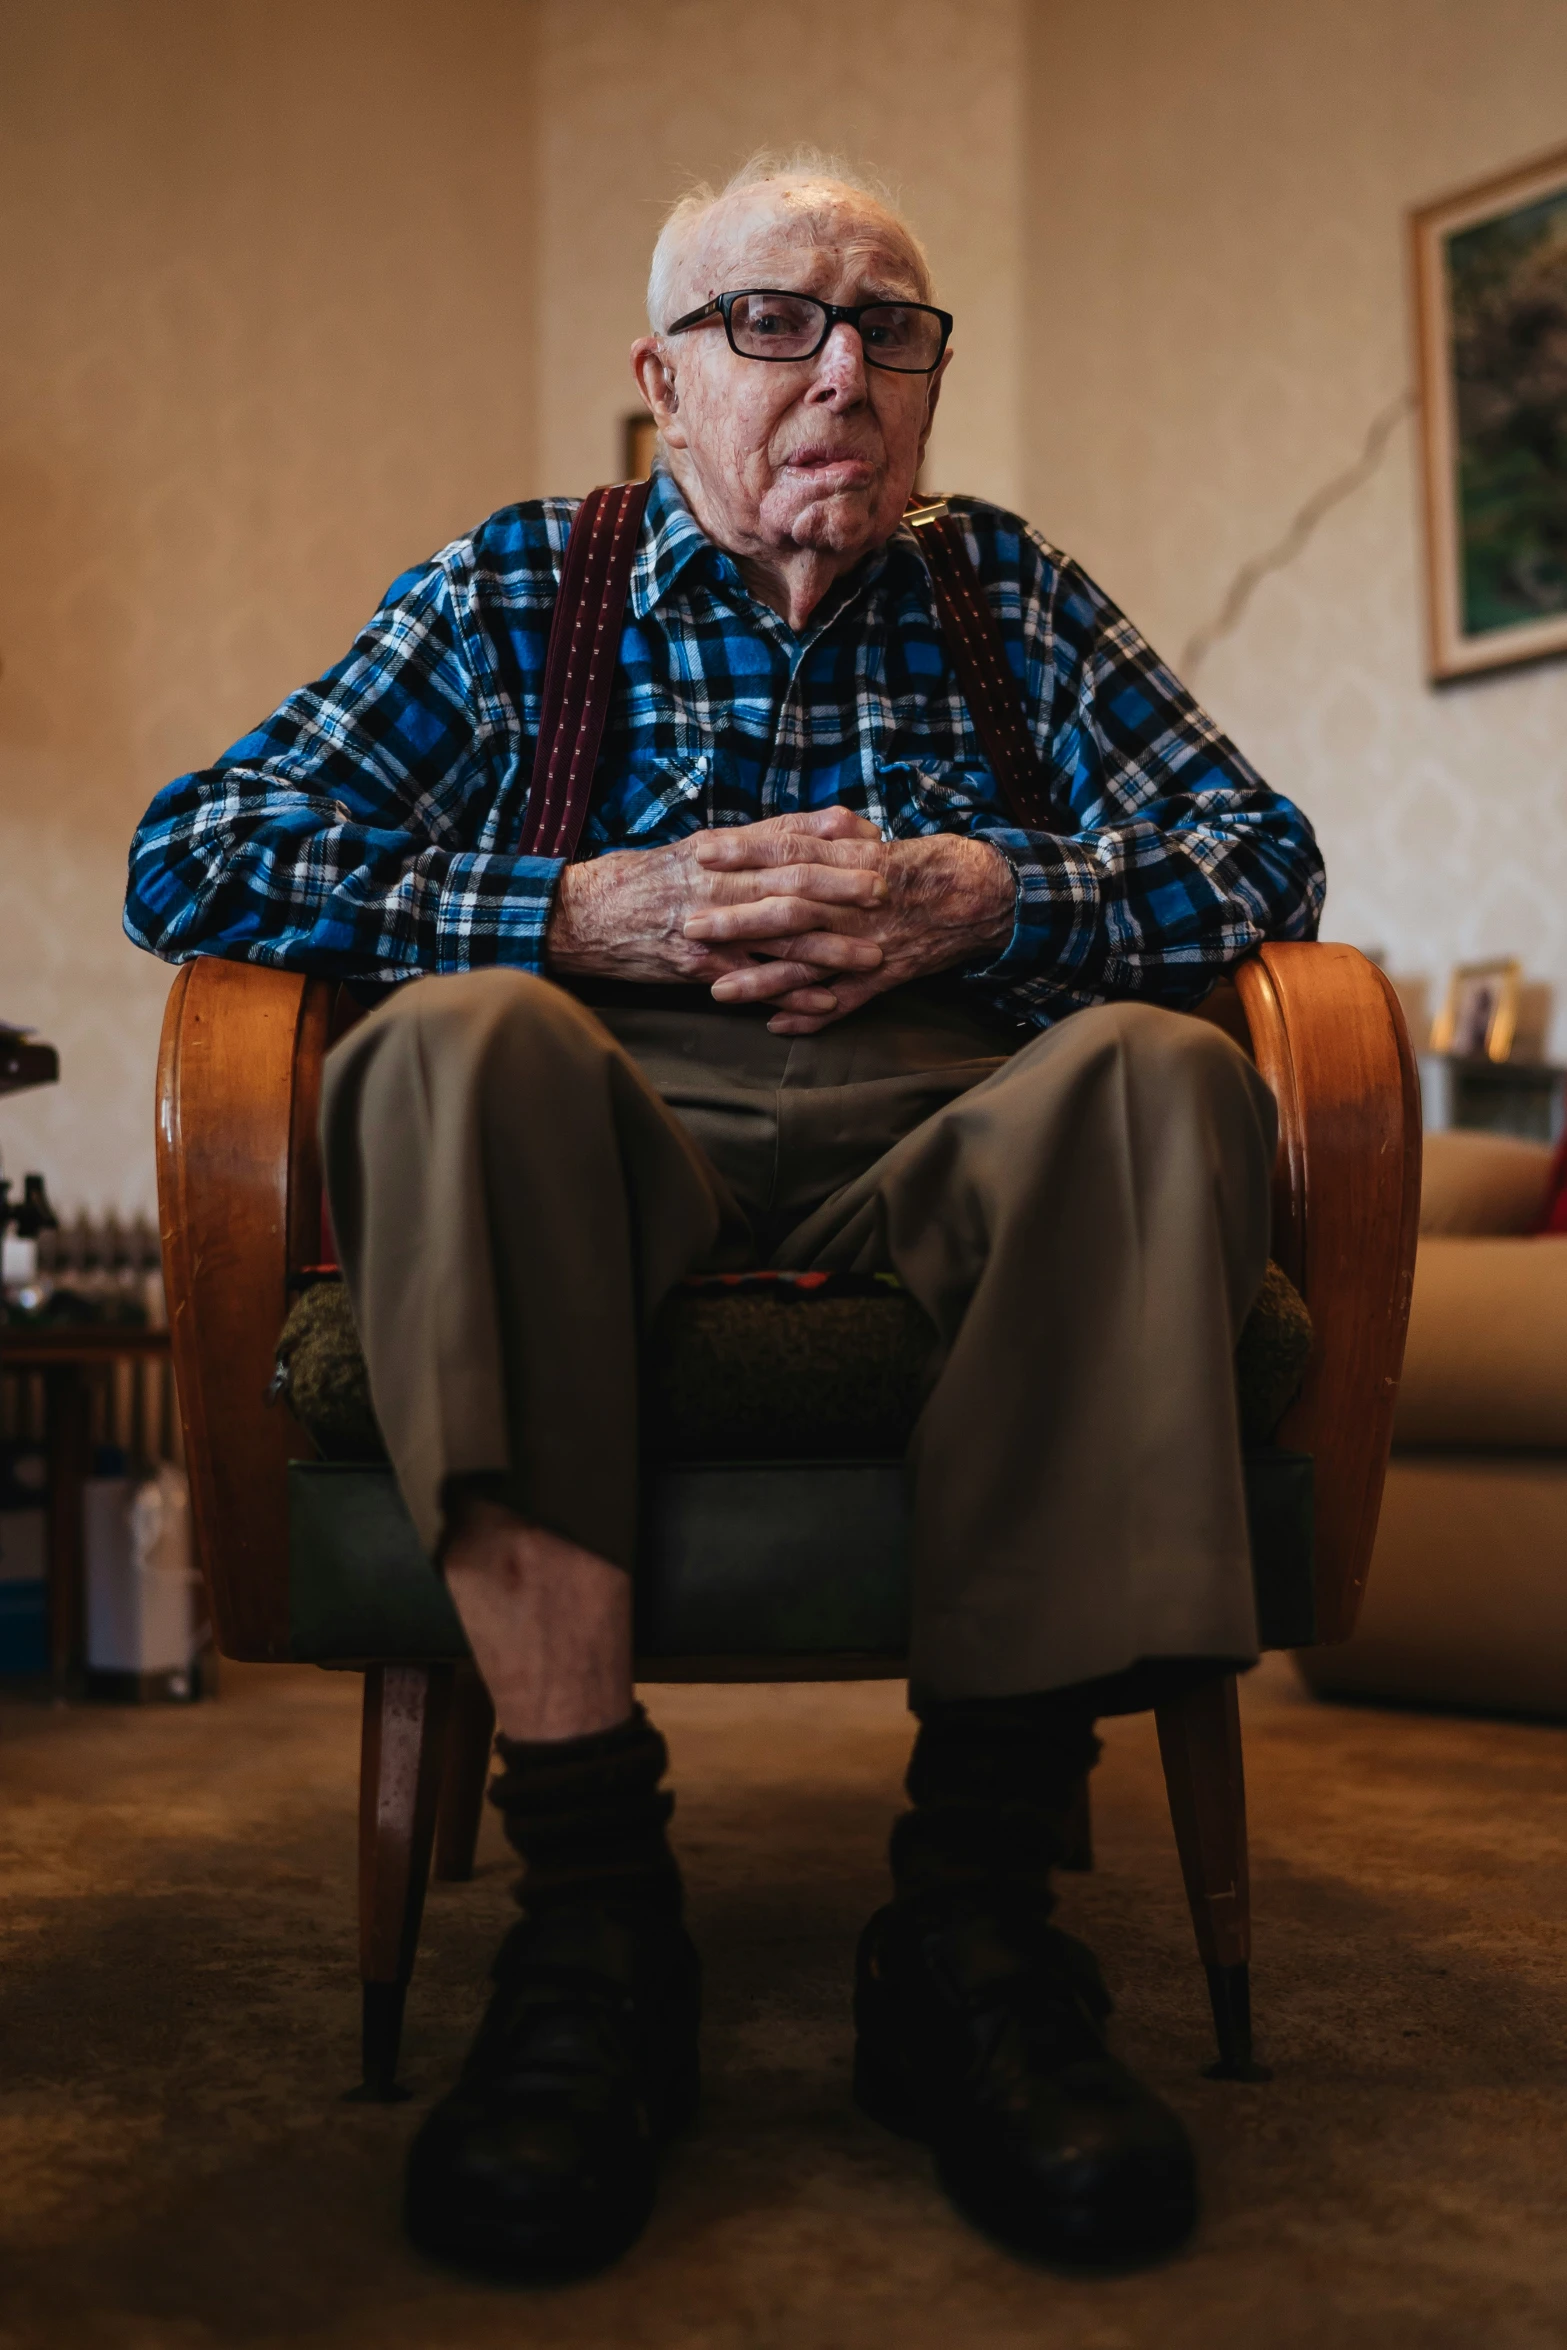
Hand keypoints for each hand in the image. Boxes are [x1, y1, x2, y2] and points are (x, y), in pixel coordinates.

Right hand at [544, 808, 893, 1019]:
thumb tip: (795, 831)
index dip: (828, 838)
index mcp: (717, 851)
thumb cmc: (638, 883)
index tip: (871, 837)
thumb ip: (743, 844)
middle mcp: (717, 884)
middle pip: (791, 882)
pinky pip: (754, 980)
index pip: (781, 838)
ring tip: (874, 954)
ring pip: (780, 935)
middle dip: (843, 887)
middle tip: (889, 890)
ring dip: (831, 946)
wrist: (583, 916)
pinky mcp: (699, 966)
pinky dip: (792, 992)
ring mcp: (709, 926)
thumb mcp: (689, 851)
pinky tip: (827, 1001)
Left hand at [685, 829, 1016, 1033]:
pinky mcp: (885, 976)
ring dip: (761, 979)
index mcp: (855, 862)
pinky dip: (812, 1014)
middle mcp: (857, 903)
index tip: (703, 852)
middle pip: (788, 909)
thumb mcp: (884, 840)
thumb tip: (809, 824)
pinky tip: (775, 1025)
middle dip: (737, 919)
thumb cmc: (930, 864)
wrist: (985, 896)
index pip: (789, 852)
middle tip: (689, 926)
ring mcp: (870, 944)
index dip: (745, 852)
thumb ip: (841, 834)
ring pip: (808, 963)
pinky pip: (844, 1001)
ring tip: (715, 991)